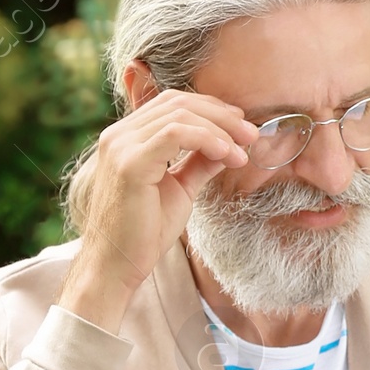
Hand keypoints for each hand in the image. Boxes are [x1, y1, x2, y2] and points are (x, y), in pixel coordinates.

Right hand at [59, 91, 257, 334]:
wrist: (119, 266)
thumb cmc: (145, 231)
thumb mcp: (180, 188)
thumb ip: (199, 163)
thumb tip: (228, 145)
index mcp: (127, 137)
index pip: (172, 103)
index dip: (211, 108)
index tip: (241, 126)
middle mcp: (119, 135)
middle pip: (178, 102)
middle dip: (221, 115)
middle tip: (251, 134)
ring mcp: (120, 146)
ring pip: (179, 115)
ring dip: (220, 129)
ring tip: (243, 151)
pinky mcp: (129, 163)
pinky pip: (174, 134)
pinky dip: (206, 139)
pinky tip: (226, 154)